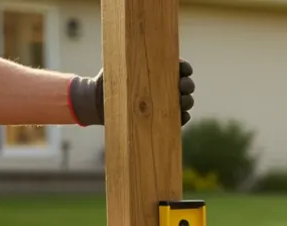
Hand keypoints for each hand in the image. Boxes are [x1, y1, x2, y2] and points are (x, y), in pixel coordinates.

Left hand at [68, 60, 194, 126]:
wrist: (99, 101)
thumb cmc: (110, 79)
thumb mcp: (118, 64)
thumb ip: (130, 58)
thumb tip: (135, 46)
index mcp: (160, 70)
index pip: (179, 67)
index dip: (185, 68)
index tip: (184, 69)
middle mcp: (166, 85)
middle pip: (186, 84)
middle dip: (187, 85)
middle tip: (182, 87)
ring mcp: (166, 102)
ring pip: (185, 101)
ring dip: (187, 101)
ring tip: (182, 102)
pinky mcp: (162, 118)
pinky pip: (179, 118)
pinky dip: (183, 117)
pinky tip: (182, 116)